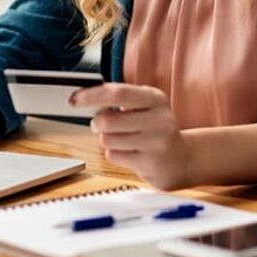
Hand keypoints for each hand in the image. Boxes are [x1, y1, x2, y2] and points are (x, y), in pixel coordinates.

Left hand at [70, 83, 194, 189]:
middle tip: (99, 124)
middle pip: (108, 120)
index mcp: (155, 98)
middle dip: (96, 123)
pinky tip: (129, 152)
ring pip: (107, 139)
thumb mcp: (145, 107)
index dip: (91, 95)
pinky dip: (114, 154)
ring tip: (121, 138)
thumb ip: (120, 99)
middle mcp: (159, 119)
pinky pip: (114, 156)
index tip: (74, 99)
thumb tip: (85, 98)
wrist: (182, 159)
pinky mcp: (150, 163)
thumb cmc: (154, 129)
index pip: (117, 92)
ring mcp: (156, 142)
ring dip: (106, 140)